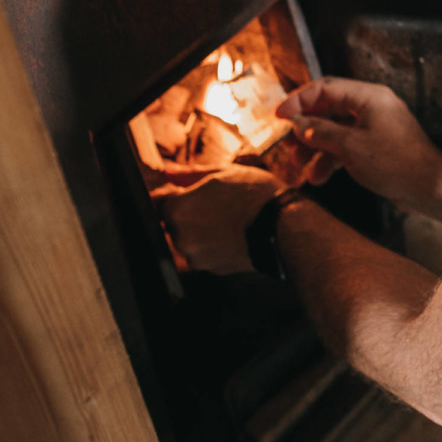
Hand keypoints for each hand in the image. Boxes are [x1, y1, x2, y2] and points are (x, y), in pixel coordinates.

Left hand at [152, 164, 279, 274]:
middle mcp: (180, 236)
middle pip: (172, 223)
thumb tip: (168, 172)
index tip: (186, 193)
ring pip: (188, 240)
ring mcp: (195, 256)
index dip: (173, 196)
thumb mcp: (226, 173)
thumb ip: (191, 173)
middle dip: (188, 214)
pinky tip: (231, 234)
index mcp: (179, 209)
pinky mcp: (210, 269)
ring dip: (200, 231)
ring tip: (227, 220)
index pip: (157, 202)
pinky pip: (203, 254)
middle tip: (215, 205)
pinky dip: (212, 246)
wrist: (284, 228)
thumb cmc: (257, 196)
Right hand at [277, 77, 441, 210]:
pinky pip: (347, 145)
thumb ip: (321, 132)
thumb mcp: (350, 146)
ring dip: (316, 148)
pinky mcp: (377, 145)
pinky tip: (319, 176)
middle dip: (305, 129)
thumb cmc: (396, 163)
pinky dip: (331, 158)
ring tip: (301, 167)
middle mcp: (372, 107)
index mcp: (369, 97)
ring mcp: (375, 126)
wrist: (428, 186)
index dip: (299, 100)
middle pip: (328, 109)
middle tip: (288, 146)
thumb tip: (299, 124)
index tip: (279, 116)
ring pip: (335, 130)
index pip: (326, 87)